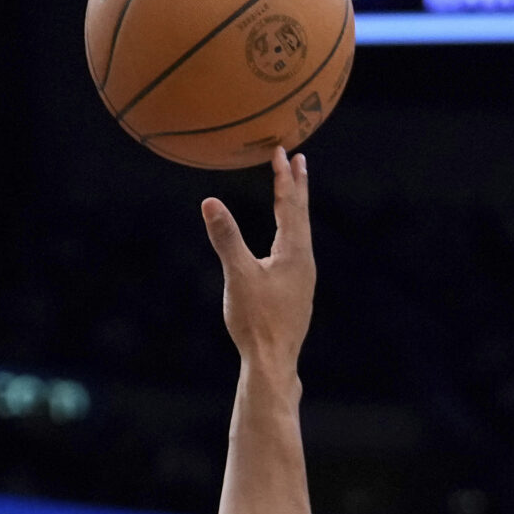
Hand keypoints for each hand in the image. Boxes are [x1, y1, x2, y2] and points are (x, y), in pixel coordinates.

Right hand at [199, 147, 314, 366]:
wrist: (273, 362)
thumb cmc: (256, 321)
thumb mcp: (237, 275)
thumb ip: (226, 237)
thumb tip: (210, 202)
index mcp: (293, 252)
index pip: (289, 205)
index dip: (283, 177)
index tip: (281, 151)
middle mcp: (304, 261)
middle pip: (302, 215)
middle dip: (298, 187)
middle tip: (300, 161)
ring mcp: (302, 279)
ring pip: (300, 234)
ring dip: (296, 210)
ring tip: (292, 197)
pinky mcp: (296, 294)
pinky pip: (296, 252)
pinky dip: (291, 234)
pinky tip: (284, 247)